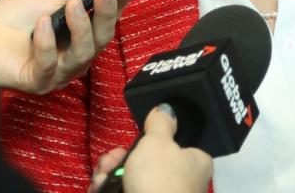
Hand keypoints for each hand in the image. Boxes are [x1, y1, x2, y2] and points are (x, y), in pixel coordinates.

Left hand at [0, 0, 139, 107]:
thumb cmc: (15, 16)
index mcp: (83, 33)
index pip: (110, 17)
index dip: (123, 0)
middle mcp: (77, 55)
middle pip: (102, 39)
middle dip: (107, 14)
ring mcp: (59, 71)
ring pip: (82, 55)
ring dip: (80, 28)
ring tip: (72, 4)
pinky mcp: (38, 81)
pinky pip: (49, 65)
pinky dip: (47, 43)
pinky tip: (43, 24)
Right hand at [94, 105, 211, 192]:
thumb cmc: (160, 181)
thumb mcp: (159, 142)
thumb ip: (160, 122)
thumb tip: (166, 110)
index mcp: (195, 163)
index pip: (172, 145)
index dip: (148, 140)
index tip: (134, 139)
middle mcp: (180, 182)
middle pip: (144, 161)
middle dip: (120, 158)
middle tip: (112, 160)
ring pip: (129, 178)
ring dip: (109, 174)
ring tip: (102, 178)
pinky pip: (120, 192)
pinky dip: (107, 190)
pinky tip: (99, 188)